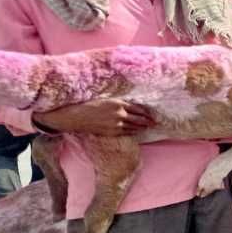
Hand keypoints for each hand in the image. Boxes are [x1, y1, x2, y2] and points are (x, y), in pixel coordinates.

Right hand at [33, 99, 156, 136]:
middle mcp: (119, 114)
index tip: (151, 114)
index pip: (137, 108)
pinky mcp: (111, 132)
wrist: (76, 116)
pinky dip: (132, 132)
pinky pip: (125, 132)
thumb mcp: (106, 100)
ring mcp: (116, 124)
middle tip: (155, 123)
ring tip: (148, 127)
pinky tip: (136, 131)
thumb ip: (118, 103)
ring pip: (133, 127)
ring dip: (142, 127)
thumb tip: (128, 105)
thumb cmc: (89, 105)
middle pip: (139, 119)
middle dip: (148, 121)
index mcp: (118, 103)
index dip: (146, 112)